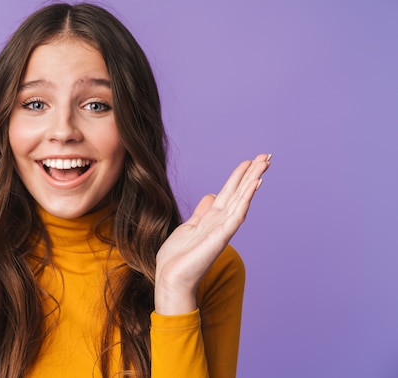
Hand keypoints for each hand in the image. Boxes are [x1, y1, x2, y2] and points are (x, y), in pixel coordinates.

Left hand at [154, 153, 270, 314]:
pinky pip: (235, 216)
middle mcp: (220, 222)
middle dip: (251, 174)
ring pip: (240, 201)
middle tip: (266, 156)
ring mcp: (221, 230)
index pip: (229, 192)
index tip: (250, 160)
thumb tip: (211, 195)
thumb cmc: (178, 258)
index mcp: (211, 218)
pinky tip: (253, 186)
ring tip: (263, 164)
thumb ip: (202, 212)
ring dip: (252, 182)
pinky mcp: (219, 238)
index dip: (239, 176)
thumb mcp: (189, 226)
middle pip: (238, 193)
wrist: (170, 279)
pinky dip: (245, 201)